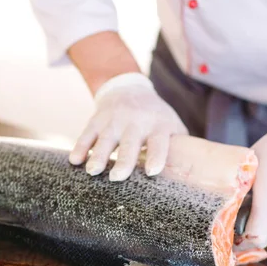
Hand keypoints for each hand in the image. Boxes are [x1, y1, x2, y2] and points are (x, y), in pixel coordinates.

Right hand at [69, 73, 187, 180]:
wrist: (128, 88)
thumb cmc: (155, 116)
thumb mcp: (170, 124)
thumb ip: (178, 146)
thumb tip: (192, 177)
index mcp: (158, 126)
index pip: (159, 142)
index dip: (157, 156)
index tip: (153, 171)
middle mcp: (136, 122)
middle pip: (130, 143)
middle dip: (124, 160)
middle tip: (117, 177)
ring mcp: (114, 119)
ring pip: (106, 138)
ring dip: (98, 155)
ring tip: (92, 171)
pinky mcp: (97, 119)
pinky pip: (87, 133)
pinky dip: (80, 147)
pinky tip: (75, 161)